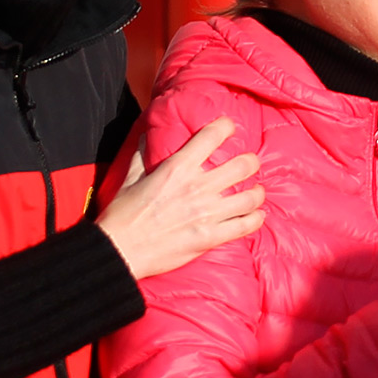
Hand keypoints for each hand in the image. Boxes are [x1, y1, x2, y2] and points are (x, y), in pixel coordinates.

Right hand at [96, 117, 265, 278]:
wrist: (120, 250)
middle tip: (250, 164)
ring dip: (257, 192)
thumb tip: (145, 135)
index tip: (230, 127)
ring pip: (250, 197)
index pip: (212, 136)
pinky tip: (255, 215)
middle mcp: (197, 187)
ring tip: (256, 192)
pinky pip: (245, 225)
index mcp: (178, 168)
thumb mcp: (130, 178)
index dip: (226, 127)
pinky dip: (255, 218)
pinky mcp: (210, 238)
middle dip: (251, 162)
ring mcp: (207, 214)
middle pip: (243, 165)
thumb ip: (141, 155)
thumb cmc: (122, 214)